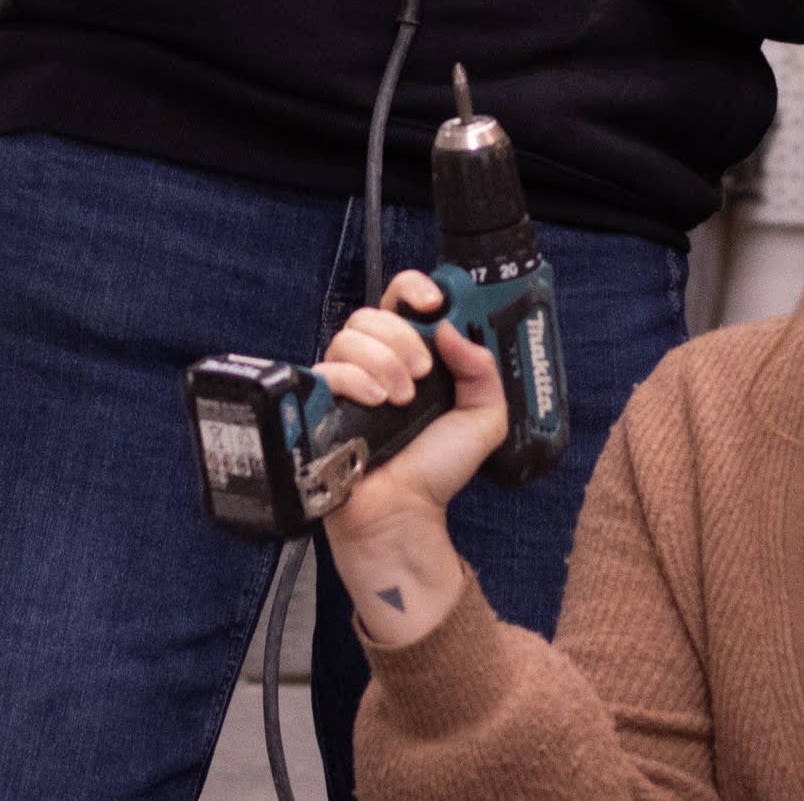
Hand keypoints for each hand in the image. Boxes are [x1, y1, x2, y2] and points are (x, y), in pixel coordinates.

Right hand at [318, 271, 504, 649]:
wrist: (403, 515)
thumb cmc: (436, 471)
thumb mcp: (482, 419)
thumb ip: (482, 371)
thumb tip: (451, 329)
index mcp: (412, 358)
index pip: (402, 301)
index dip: (415, 289)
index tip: (434, 304)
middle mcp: (377, 363)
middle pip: (373, 313)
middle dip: (403, 336)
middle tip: (421, 374)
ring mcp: (346, 382)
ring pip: (350, 335)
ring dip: (384, 362)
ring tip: (401, 400)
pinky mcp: (321, 402)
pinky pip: (329, 367)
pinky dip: (358, 379)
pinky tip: (377, 403)